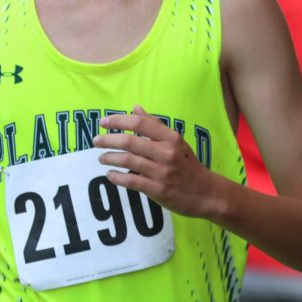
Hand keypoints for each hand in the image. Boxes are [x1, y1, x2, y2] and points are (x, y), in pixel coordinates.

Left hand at [92, 105, 225, 219]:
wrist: (206, 193)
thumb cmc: (188, 164)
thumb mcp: (176, 141)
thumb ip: (155, 125)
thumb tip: (135, 108)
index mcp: (171, 138)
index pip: (139, 124)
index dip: (118, 121)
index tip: (103, 122)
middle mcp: (166, 153)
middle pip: (129, 142)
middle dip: (108, 140)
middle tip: (95, 140)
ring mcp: (161, 172)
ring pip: (127, 161)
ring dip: (109, 158)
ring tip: (101, 157)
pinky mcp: (157, 190)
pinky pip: (131, 181)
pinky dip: (117, 177)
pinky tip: (110, 174)